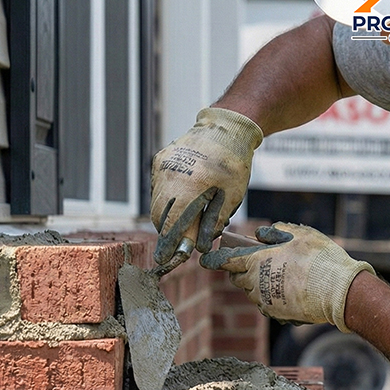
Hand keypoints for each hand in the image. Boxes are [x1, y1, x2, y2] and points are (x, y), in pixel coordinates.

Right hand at [150, 107, 263, 263]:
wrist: (226, 129)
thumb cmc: (233, 164)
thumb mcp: (230, 197)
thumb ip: (212, 222)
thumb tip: (198, 247)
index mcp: (190, 184)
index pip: (172, 223)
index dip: (169, 244)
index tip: (166, 260)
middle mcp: (170, 174)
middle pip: (159, 216)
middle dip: (167, 234)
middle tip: (177, 246)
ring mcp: (162, 166)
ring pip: (156, 203)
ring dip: (167, 218)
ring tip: (185, 225)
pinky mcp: (159, 161)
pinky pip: (158, 188)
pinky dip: (167, 201)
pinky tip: (184, 203)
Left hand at [200, 223, 374, 331]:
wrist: (338, 291)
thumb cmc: (318, 258)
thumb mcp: (299, 233)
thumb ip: (275, 231)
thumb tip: (261, 235)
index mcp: (254, 261)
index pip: (224, 260)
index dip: (214, 258)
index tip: (207, 258)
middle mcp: (254, 284)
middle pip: (237, 278)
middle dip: (240, 270)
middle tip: (254, 261)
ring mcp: (265, 301)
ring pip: (252, 292)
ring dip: (257, 283)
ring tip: (278, 274)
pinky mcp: (277, 314)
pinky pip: (267, 304)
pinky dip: (272, 296)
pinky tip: (289, 290)